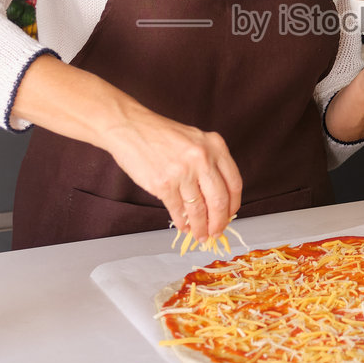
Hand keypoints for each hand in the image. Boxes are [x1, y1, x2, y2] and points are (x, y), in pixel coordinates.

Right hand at [97, 102, 243, 240]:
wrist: (129, 127)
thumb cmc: (160, 133)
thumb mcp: (194, 139)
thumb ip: (209, 162)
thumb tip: (218, 199)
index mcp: (215, 145)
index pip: (234, 183)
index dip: (233, 205)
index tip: (229, 215)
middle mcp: (202, 158)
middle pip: (219, 201)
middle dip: (219, 222)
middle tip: (216, 232)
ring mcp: (183, 172)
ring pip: (199, 210)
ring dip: (200, 228)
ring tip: (200, 235)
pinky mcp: (163, 184)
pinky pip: (178, 210)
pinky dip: (182, 222)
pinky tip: (184, 226)